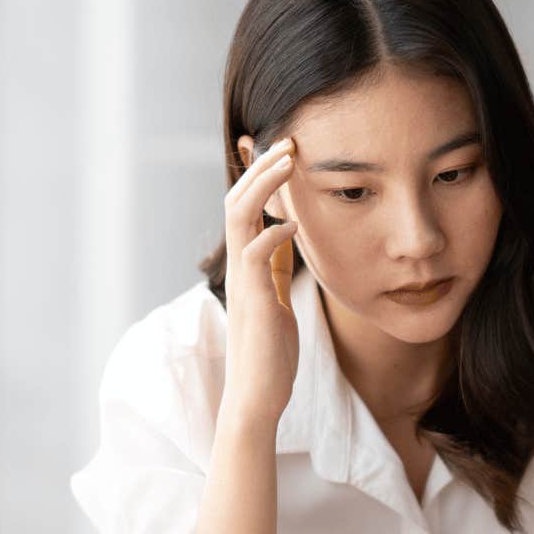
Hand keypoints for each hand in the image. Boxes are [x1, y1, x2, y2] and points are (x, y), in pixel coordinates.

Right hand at [220, 137, 301, 425]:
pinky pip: (255, 257)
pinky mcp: (254, 302)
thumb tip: (286, 231)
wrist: (258, 394)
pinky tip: (294, 225)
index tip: (278, 145)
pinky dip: (273, 235)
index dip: (258, 174)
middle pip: (239, 200)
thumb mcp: (275, 294)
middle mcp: (239, 266)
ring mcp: (244, 282)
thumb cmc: (269, 349)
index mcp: (246, 263)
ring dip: (264, 186)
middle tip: (288, 140)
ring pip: (241, 218)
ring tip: (288, 162)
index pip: (247, 206)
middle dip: (261, 167)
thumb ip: (274, 263)